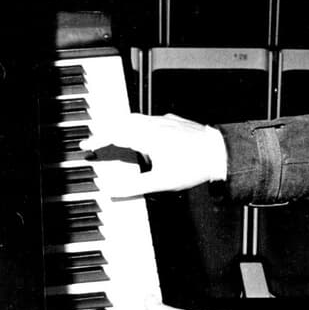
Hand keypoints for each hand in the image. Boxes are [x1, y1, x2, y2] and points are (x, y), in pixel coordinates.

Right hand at [82, 113, 227, 195]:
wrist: (221, 153)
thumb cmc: (194, 166)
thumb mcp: (161, 182)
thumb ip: (134, 187)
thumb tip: (112, 191)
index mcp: (148, 136)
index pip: (115, 133)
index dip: (97, 139)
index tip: (86, 146)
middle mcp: (155, 124)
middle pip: (122, 121)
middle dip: (106, 130)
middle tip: (96, 140)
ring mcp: (165, 121)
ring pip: (136, 118)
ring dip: (122, 125)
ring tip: (115, 137)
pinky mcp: (175, 121)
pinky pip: (150, 119)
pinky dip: (138, 125)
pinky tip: (142, 134)